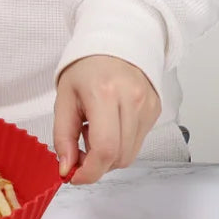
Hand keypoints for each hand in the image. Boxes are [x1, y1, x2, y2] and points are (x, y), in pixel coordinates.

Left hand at [54, 55, 160, 184]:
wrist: (115, 43)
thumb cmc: (85, 70)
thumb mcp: (63, 100)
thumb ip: (62, 138)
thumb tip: (66, 169)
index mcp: (105, 94)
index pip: (105, 149)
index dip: (89, 172)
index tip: (74, 176)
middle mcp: (132, 99)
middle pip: (119, 157)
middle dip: (96, 165)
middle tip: (80, 150)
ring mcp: (148, 105)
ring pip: (129, 155)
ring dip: (108, 156)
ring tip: (95, 132)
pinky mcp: (156, 110)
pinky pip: (137, 143)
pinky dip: (120, 144)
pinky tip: (110, 126)